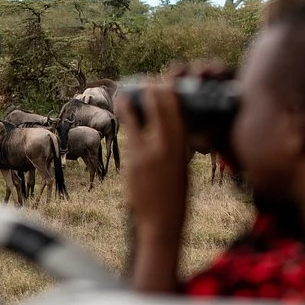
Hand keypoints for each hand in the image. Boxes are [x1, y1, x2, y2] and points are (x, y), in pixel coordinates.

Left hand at [116, 83, 188, 230]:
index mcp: (182, 149)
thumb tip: (169, 130)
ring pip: (136, 120)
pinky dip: (126, 122)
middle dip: (151, 92)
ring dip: (131, 104)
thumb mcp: (182, 169)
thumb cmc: (175, 197)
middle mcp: (164, 148)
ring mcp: (144, 154)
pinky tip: (121, 113)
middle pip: (158, 110)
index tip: (164, 83)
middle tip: (147, 81)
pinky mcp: (130, 162)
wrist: (160, 222)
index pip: (175, 113)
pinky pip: (128, 135)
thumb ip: (177, 148)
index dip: (169, 94)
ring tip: (126, 92)